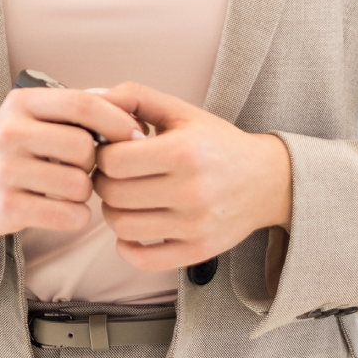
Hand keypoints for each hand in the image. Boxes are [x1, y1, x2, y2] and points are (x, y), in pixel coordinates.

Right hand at [0, 88, 144, 246]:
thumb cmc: (14, 148)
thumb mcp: (33, 116)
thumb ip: (74, 112)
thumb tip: (131, 113)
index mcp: (21, 103)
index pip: (81, 104)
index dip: (117, 120)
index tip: (137, 136)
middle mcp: (9, 132)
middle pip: (84, 147)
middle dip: (96, 162)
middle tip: (84, 168)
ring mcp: (5, 170)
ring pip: (79, 184)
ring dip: (85, 192)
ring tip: (68, 189)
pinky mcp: (6, 207)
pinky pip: (69, 214)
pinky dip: (77, 215)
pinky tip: (64, 209)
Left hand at [93, 81, 291, 271]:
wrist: (267, 180)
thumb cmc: (215, 142)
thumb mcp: (179, 110)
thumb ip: (132, 96)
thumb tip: (89, 97)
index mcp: (183, 151)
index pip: (113, 161)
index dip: (101, 154)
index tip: (110, 150)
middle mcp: (191, 190)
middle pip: (113, 194)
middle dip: (103, 181)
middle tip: (112, 174)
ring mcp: (195, 225)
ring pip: (122, 227)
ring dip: (111, 212)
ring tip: (123, 197)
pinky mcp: (198, 251)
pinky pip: (144, 260)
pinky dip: (127, 247)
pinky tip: (132, 228)